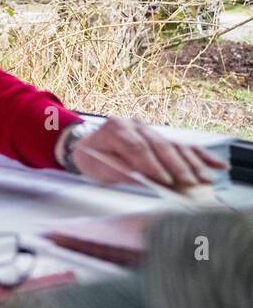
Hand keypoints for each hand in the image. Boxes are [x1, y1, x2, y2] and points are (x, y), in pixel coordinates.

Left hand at [68, 117, 226, 193]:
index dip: (152, 165)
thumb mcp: (98, 167)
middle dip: (176, 166)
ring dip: (191, 164)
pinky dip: (200, 156)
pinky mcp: (162, 136)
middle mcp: (135, 124)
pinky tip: (216, 165)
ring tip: (204, 179)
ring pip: (174, 146)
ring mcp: (150, 129)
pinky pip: (184, 145)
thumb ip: (120, 171)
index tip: (165, 180)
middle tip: (189, 183)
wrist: (91, 145)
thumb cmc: (93, 158)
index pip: (137, 147)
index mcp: (115, 128)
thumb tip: (143, 179)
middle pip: (159, 146)